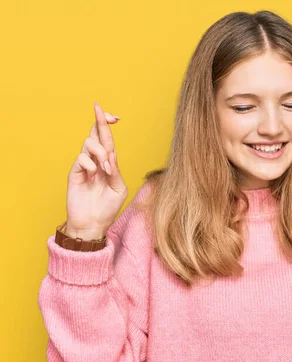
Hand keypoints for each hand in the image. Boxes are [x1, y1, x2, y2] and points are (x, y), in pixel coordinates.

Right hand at [65, 102, 127, 239]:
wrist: (93, 224)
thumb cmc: (107, 208)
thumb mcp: (119, 189)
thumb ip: (115, 171)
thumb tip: (110, 156)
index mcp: (108, 163)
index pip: (108, 140)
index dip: (108, 126)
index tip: (115, 117)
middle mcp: (96, 161)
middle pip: (96, 134)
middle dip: (100, 120)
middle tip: (101, 110)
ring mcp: (84, 166)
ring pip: (89, 143)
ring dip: (101, 152)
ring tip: (106, 169)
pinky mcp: (74, 173)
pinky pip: (81, 158)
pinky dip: (91, 163)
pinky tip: (95, 174)